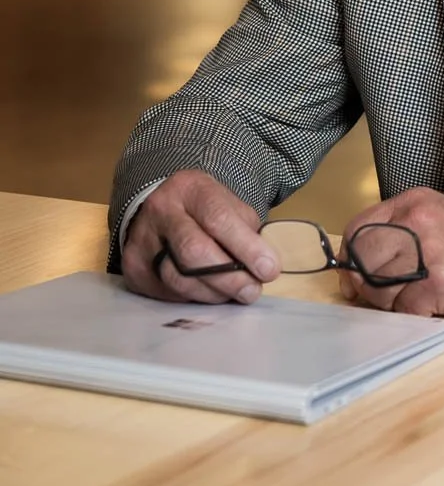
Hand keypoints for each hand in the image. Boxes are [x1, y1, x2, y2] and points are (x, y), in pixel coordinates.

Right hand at [121, 170, 278, 304]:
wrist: (161, 208)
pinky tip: (210, 292)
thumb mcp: (229, 205)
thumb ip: (246, 231)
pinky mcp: (133, 268)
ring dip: (214, 293)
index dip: (246, 247)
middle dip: (229, 278)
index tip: (269, 269)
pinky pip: (168, 293)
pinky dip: (195, 297)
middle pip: (194, 251)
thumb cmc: (204, 209)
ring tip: (234, 293)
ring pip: (179, 279)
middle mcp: (160, 211)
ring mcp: (142, 240)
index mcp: (190, 188)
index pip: (218, 218)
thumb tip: (263, 266)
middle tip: (252, 290)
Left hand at [339, 188, 443, 317]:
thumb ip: (401, 231)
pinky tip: (432, 304)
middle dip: (364, 284)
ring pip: (377, 288)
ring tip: (414, 297)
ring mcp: (426, 252)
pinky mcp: (438, 283)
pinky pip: (403, 309)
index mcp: (413, 203)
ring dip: (390, 302)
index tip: (353, 273)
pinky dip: (413, 314)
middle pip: (361, 260)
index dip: (350, 257)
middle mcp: (416, 222)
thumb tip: (360, 263)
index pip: (358, 228)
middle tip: (377, 295)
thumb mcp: (438, 217)